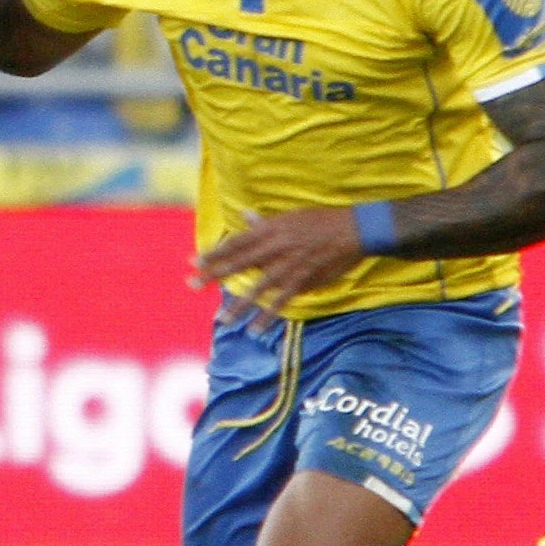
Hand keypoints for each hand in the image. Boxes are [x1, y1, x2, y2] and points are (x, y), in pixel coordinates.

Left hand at [191, 207, 363, 329]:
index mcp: (271, 231)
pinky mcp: (302, 281)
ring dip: (239, 305)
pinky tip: (254, 328)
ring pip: (257, 288)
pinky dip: (267, 316)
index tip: (194, 262)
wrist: (353, 230)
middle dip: (214, 274)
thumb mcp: (291, 218)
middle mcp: (275, 248)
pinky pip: (280, 301)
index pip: (235, 243)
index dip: (214, 253)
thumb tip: (246, 217)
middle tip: (192, 284)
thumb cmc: (321, 221)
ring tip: (222, 320)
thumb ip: (266, 224)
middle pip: (238, 263)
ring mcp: (288, 267)